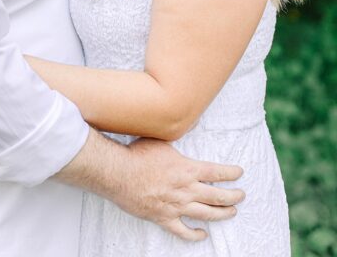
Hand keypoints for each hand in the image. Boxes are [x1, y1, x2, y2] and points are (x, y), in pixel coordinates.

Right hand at [114, 138, 244, 240]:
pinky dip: (195, 235)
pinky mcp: (163, 218)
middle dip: (234, 197)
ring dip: (223, 214)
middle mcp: (187, 190)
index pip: (218, 173)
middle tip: (241, 195)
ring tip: (232, 212)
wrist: (116, 173)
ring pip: (207, 214)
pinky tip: (202, 234)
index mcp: (188, 169)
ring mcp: (176, 206)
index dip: (232, 173)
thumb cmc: (135, 154)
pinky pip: (184, 232)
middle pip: (218, 196)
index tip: (239, 173)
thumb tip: (184, 122)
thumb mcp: (159, 139)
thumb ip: (175, 137)